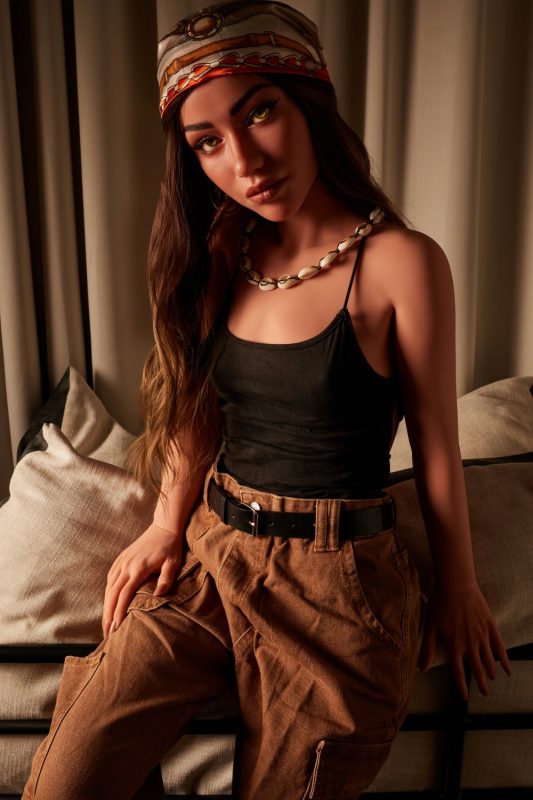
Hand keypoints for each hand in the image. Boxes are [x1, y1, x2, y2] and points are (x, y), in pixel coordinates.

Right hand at [102, 522, 184, 638]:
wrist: (164, 527)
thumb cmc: (171, 547)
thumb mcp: (173, 563)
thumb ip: (166, 579)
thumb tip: (158, 596)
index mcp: (138, 568)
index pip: (125, 594)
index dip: (119, 612)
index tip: (116, 627)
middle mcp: (126, 565)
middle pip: (113, 594)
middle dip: (108, 615)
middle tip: (107, 633)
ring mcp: (122, 561)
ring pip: (109, 587)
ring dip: (106, 606)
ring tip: (106, 623)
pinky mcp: (121, 558)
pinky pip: (110, 577)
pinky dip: (107, 592)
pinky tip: (108, 602)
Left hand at [419, 582, 510, 700]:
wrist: (457, 585)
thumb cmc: (441, 604)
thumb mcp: (430, 626)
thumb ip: (426, 648)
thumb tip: (421, 668)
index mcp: (454, 645)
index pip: (459, 673)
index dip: (462, 687)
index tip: (465, 698)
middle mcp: (470, 644)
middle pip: (477, 669)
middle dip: (481, 683)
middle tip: (484, 693)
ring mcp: (482, 636)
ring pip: (489, 660)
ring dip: (491, 672)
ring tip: (491, 679)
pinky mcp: (490, 627)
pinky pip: (500, 647)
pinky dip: (504, 659)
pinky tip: (507, 668)